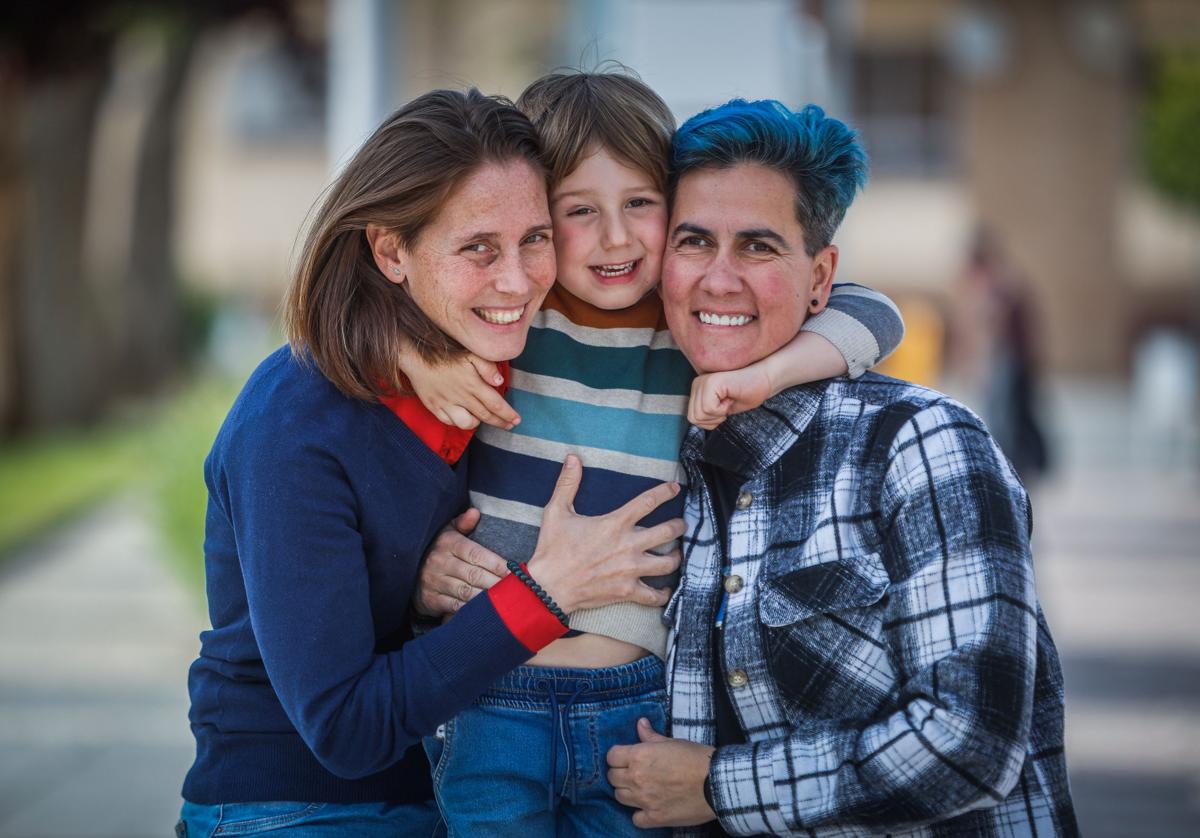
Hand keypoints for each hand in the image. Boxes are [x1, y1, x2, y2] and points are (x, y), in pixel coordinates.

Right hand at [398, 345, 518, 429]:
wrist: (415, 355)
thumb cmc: (445, 352)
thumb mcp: (470, 353)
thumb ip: (487, 366)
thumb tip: (500, 381)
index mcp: (472, 384)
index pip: (495, 404)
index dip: (508, 414)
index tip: (517, 420)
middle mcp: (461, 397)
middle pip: (485, 416)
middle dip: (500, 422)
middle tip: (509, 425)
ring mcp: (446, 404)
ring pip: (466, 423)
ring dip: (478, 423)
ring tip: (483, 419)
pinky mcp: (434, 406)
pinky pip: (449, 422)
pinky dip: (458, 422)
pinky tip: (463, 417)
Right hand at [413, 509, 508, 616]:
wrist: (407, 570)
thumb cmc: (438, 549)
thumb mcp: (447, 531)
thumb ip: (463, 522)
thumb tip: (475, 512)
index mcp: (448, 543)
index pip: (476, 553)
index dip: (496, 563)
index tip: (514, 571)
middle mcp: (440, 562)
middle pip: (474, 574)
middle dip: (497, 583)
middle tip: (517, 589)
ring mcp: (434, 582)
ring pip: (466, 592)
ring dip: (487, 598)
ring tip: (506, 601)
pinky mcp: (431, 600)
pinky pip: (455, 607)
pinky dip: (471, 610)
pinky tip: (486, 611)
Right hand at [526, 455, 683, 613]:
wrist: (548, 587)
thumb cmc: (552, 550)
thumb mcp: (556, 511)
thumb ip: (567, 484)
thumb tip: (572, 458)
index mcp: (615, 523)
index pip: (648, 501)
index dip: (665, 492)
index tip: (675, 488)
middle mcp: (628, 545)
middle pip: (667, 531)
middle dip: (679, 526)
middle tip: (681, 524)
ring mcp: (630, 570)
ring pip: (667, 563)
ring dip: (676, 557)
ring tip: (677, 553)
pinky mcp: (627, 591)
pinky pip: (654, 596)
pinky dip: (663, 594)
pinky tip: (665, 589)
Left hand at [607, 717, 715, 827]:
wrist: (717, 782)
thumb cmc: (696, 758)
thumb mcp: (673, 742)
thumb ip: (651, 736)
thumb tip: (640, 723)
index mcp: (639, 756)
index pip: (611, 756)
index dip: (618, 756)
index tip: (626, 757)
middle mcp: (636, 778)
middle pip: (613, 777)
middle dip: (620, 773)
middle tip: (634, 772)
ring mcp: (644, 800)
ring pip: (620, 797)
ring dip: (627, 792)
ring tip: (640, 789)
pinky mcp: (655, 818)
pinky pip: (635, 819)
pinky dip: (640, 814)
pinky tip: (649, 807)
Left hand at [688, 364, 772, 429]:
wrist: (766, 378)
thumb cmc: (748, 393)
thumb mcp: (722, 409)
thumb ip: (706, 414)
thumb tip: (695, 422)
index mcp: (698, 389)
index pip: (693, 418)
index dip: (712, 421)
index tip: (726, 407)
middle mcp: (697, 383)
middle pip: (694, 418)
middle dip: (714, 419)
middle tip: (728, 404)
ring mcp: (702, 381)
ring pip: (700, 415)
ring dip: (719, 414)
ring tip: (729, 400)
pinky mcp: (710, 382)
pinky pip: (709, 409)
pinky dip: (722, 410)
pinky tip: (731, 397)